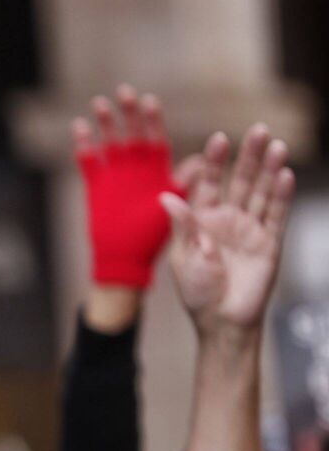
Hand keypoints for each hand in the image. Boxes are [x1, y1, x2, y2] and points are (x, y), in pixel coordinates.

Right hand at [74, 85, 192, 289]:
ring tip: (99, 104)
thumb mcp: (175, 210)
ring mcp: (114, 176)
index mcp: (157, 171)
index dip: (153, 121)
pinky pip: (88, 161)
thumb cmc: (153, 237)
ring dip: (105, 123)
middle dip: (128, 113)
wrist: (125, 259)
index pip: (156, 138)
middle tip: (125, 92)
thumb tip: (202, 162)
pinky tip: (80, 128)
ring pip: (109, 142)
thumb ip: (186, 186)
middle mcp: (136, 168)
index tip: (149, 102)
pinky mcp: (95, 186)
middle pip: (132, 133)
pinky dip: (84, 145)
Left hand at [162, 125, 294, 338]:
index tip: (218, 138)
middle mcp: (227, 220)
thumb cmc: (197, 292)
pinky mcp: (270, 242)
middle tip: (257, 129)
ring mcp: (250, 229)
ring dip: (269, 169)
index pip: (209, 184)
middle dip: (248, 156)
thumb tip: (165, 195)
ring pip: (261, 192)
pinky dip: (281, 195)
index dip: (214, 162)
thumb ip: (182, 225)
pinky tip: (285, 174)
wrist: (223, 321)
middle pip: (240, 181)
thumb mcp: (184, 256)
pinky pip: (276, 214)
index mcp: (201, 221)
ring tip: (276, 144)